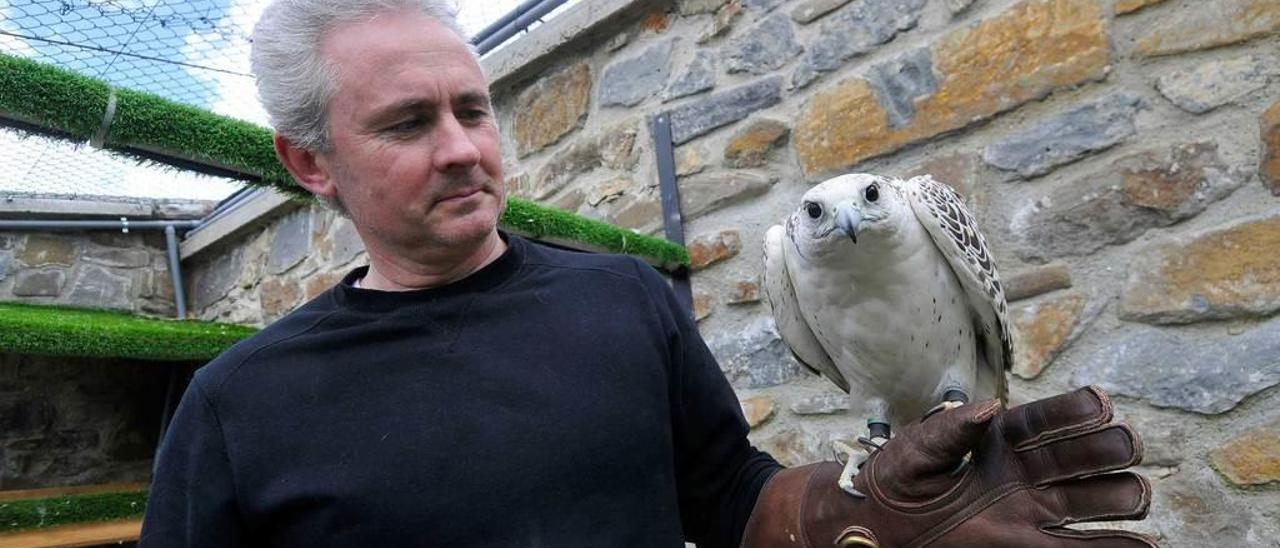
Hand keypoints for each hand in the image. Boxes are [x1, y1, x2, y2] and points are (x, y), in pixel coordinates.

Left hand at [742, 386, 1154, 546]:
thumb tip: (986, 409)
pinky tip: (1146, 547)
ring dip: (1122, 494)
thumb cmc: (894, 480)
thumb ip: (949, 430)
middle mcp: (1027, 473)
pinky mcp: (1029, 547)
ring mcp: (1033, 511)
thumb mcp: (914, 450)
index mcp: (1001, 440)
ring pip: (1095, 500)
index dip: (1078, 410)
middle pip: (1085, 456)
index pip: (1049, 419)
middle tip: (1121, 449)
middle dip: (1110, 449)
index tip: (1100, 404)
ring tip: (1135, 496)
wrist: (877, 525)